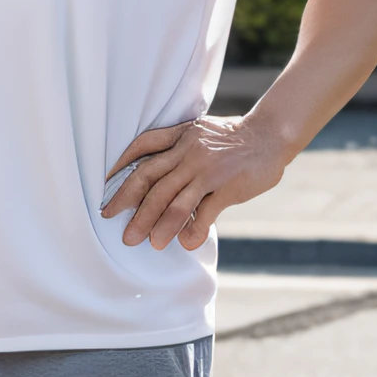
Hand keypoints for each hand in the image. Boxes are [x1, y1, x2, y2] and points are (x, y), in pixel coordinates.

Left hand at [101, 115, 288, 251]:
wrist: (271, 135)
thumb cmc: (231, 139)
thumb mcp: (198, 132)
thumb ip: (174, 148)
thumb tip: (149, 178)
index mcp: (179, 137)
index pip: (141, 150)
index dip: (120, 170)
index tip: (104, 192)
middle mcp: (189, 152)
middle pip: (151, 183)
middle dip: (133, 209)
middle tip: (124, 234)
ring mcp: (208, 169)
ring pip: (175, 202)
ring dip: (159, 226)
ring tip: (151, 244)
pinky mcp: (228, 186)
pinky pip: (205, 213)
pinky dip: (194, 230)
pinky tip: (186, 242)